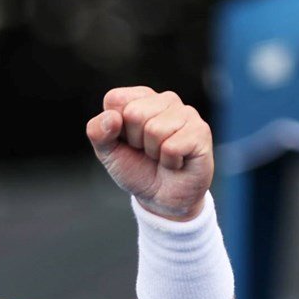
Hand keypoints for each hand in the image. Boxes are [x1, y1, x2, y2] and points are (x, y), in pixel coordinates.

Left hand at [86, 87, 213, 221]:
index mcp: (140, 98)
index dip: (114, 128)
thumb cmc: (137, 170)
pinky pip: (172, 146)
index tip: (127, 141)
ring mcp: (186, 113)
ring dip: (153, 152)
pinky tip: (176, 162)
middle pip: (135, 113)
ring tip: (162, 156)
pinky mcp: (201, 131)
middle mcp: (165, 99)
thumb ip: (98, 132)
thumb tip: (111, 118)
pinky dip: (169, 162)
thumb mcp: (108, 153)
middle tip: (147, 151)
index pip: (115, 99)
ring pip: (155, 129)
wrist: (162, 200)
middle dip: (135, 141)